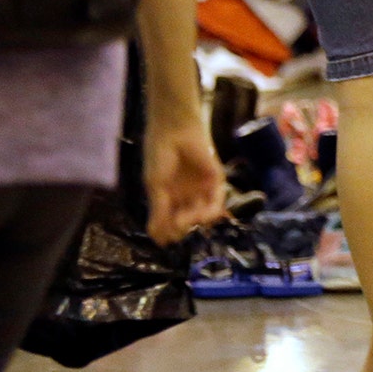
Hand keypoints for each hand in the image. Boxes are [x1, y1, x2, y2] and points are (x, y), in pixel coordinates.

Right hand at [143, 117, 226, 244]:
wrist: (174, 131)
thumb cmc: (159, 156)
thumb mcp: (156, 187)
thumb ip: (159, 212)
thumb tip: (157, 239)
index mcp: (169, 198)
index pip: (170, 223)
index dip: (168, 233)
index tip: (163, 240)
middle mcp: (187, 196)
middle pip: (187, 223)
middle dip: (181, 230)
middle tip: (174, 228)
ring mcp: (202, 190)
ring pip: (202, 216)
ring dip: (193, 223)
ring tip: (183, 220)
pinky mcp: (216, 181)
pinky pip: (216, 203)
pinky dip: (209, 214)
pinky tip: (199, 217)